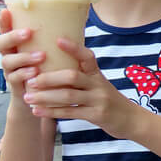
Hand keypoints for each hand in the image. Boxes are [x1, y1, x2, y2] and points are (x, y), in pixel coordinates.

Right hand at [0, 9, 44, 97]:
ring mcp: (10, 70)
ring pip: (7, 61)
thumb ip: (51, 40)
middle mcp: (9, 55)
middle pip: (0, 43)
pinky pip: (14, 78)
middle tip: (29, 32)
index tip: (7, 11)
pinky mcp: (14, 85)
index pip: (5, 30)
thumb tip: (72, 20)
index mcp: (16, 44)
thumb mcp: (47, 52)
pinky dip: (24, 74)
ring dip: (23, 57)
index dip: (4, 21)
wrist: (40, 98)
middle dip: (13, 37)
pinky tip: (35, 72)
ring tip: (41, 56)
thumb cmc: (46, 68)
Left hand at [21, 37, 139, 138]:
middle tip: (31, 80)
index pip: (87, 57)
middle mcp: (99, 85)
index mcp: (98, 74)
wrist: (132, 120)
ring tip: (28, 97)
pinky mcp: (96, 115)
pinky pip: (71, 112)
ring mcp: (99, 100)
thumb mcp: (101, 85)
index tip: (57, 40)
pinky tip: (37, 111)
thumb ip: (83, 77)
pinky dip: (52, 112)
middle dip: (49, 78)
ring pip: (68, 96)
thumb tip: (55, 68)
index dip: (73, 48)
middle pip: (72, 76)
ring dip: (45, 97)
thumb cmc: (110, 101)